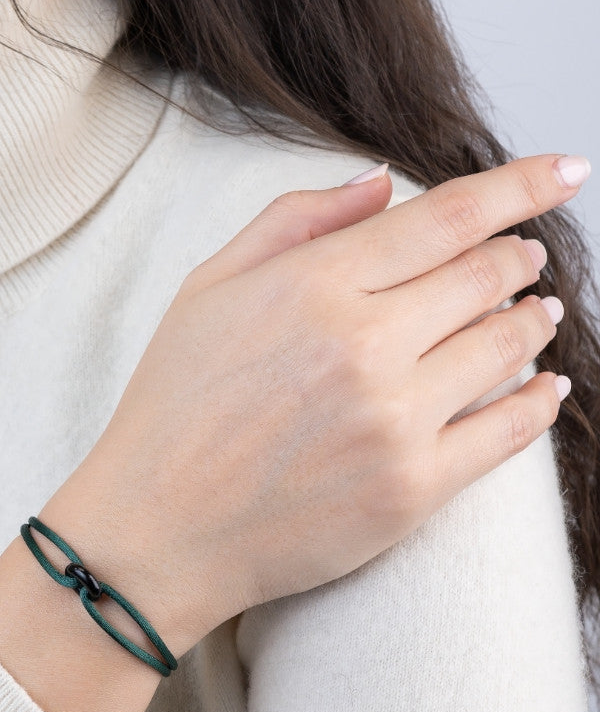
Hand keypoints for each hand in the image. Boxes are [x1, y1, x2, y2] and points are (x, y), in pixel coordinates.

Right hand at [43, 153, 583, 654]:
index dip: (519, 187)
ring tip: (533, 316)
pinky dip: (538, 403)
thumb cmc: (169, 415)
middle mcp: (363, 347)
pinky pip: (508, 432)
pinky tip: (545, 389)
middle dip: (518, 259)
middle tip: (524, 260)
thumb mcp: (204, 292)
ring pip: (506, 347)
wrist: (153, 537)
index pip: (448, 217)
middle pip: (487, 277)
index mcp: (313, 287)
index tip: (561, 174)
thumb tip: (381, 184)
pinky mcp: (411, 491)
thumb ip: (291, 222)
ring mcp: (394, 421)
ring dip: (530, 323)